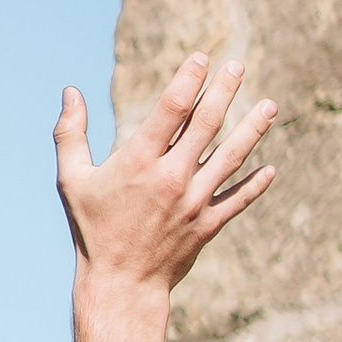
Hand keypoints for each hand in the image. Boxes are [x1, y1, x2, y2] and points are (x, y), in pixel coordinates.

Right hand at [54, 54, 273, 291]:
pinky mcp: (208, 225)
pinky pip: (238, 199)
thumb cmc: (92, 229)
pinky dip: (256, 184)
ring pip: (231, 157)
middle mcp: (172, 177)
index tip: (202, 57)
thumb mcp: (71, 180)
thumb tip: (71, 92)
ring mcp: (194, 202)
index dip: (189, 78)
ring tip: (270, 105)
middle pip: (207, 124)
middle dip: (224, 91)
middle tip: (238, 65)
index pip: (172, 108)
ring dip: (253, 129)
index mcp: (139, 161)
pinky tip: (270, 167)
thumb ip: (70, 134)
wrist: (121, 284)